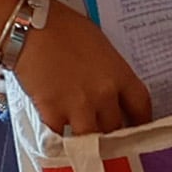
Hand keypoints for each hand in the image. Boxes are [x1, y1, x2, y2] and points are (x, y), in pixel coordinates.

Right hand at [11, 5, 156, 135]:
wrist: (30, 29)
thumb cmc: (64, 28)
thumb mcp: (100, 46)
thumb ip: (109, 71)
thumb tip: (110, 86)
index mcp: (120, 75)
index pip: (141, 107)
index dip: (141, 122)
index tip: (138, 128)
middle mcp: (104, 94)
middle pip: (116, 127)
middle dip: (110, 132)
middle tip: (104, 135)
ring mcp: (78, 106)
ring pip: (90, 138)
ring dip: (86, 140)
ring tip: (82, 143)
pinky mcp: (52, 113)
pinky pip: (60, 136)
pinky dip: (59, 139)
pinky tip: (58, 137)